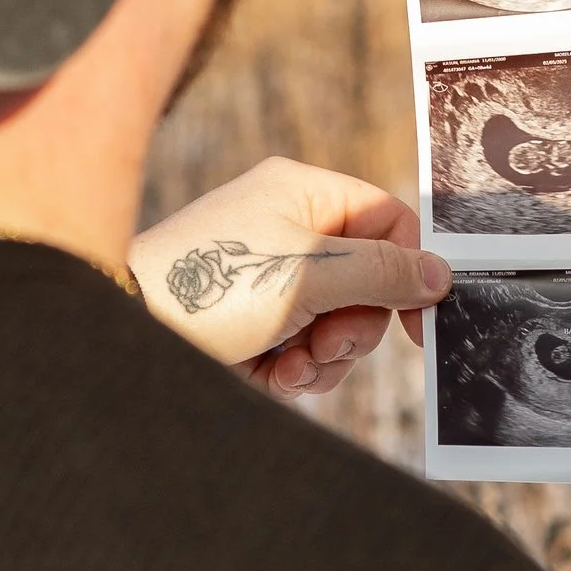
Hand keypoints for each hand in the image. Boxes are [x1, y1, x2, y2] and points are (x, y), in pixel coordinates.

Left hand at [130, 157, 451, 400]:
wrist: (129, 331)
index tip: (421, 320)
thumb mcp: (309, 275)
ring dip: (326, 356)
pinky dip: (296, 370)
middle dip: (355, 325)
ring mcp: (269, 281)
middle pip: (368, 282)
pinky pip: (304, 350)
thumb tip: (441, 274)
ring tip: (290, 364)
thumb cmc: (213, 285)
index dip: (410, 267)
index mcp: (303, 194)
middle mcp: (288, 232)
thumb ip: (382, 273)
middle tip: (329, 341)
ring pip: (338, 325)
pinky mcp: (253, 326)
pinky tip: (272, 376)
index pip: (387, 220)